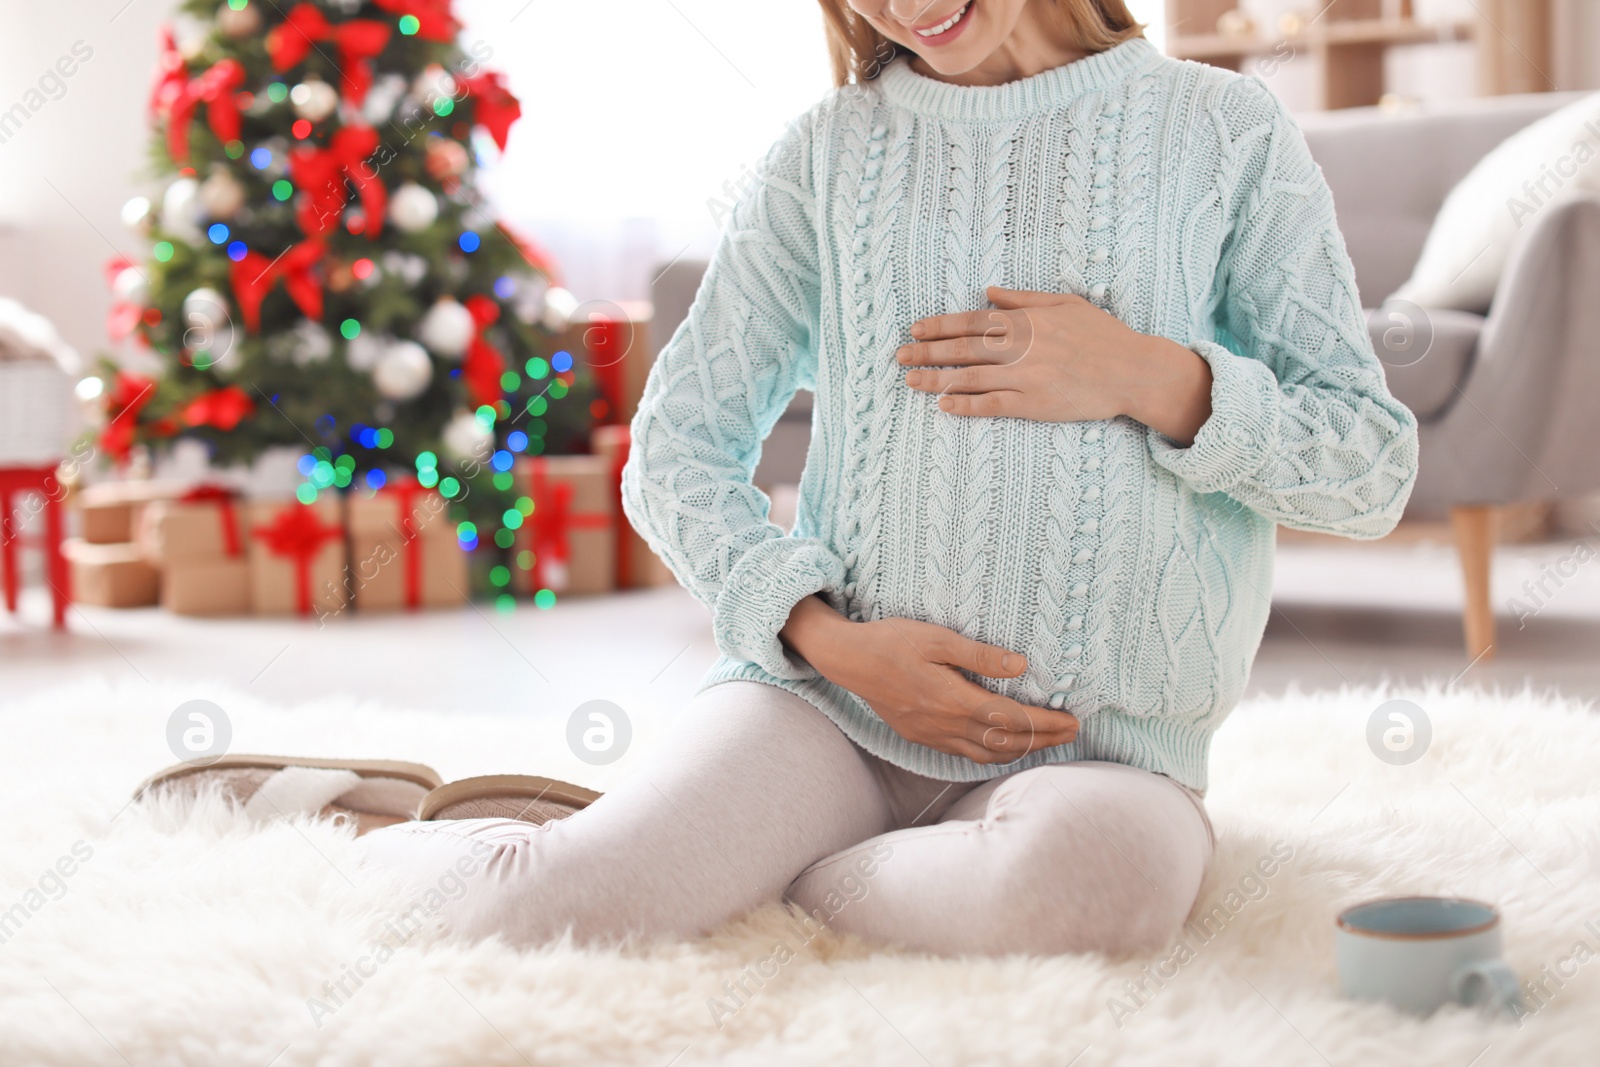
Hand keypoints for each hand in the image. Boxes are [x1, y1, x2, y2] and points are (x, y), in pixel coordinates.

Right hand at [779, 596, 1078, 763]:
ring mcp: (931, 735)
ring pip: (985, 753)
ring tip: (1045, 742)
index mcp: (952, 700)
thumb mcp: (937, 638)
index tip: (1072, 721)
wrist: (848, 660)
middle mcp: (944, 725)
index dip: (1045, 723)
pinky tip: (1002, 745)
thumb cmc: (891, 642)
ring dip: (1020, 751)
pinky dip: (992, 753)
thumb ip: (980, 655)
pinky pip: (964, 753)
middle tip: (1071, 733)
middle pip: (1005, 742)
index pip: (1012, 719)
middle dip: (1042, 740)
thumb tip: (1021, 666)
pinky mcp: (921, 736)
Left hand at [898, 286, 1213, 444]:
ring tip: (911, 381)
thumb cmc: (1102, 335)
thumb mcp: (1065, 304)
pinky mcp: (1034, 404)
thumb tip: (988, 292)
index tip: (915, 330)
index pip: (972, 321)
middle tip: (900, 357)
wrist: (1133, 371)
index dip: (940, 326)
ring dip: (937, 380)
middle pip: (964, 348)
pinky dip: (966, 405)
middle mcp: (1022, 346)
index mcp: (1027, 320)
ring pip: (971, 377)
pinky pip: (992, 405)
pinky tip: (944, 406)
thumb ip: (1024, 299)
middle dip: (927, 352)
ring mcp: (1026, 377)